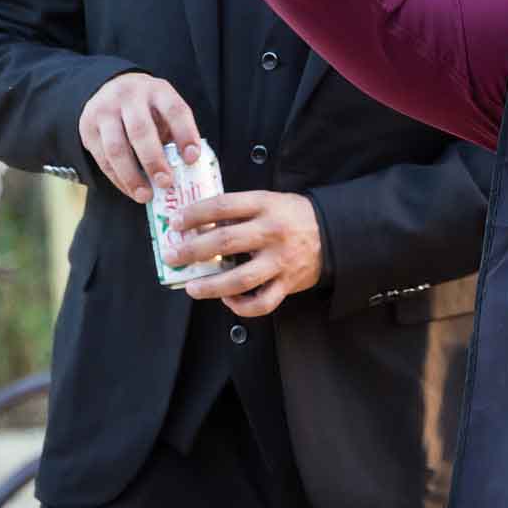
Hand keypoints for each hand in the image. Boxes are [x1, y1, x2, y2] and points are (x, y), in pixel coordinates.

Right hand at [79, 73, 202, 202]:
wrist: (110, 89)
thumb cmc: (149, 109)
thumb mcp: (165, 110)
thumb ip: (174, 134)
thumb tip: (187, 171)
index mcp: (158, 91)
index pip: (174, 111)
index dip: (185, 135)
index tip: (192, 159)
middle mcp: (129, 97)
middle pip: (140, 130)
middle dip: (154, 160)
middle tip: (166, 183)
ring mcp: (105, 111)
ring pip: (116, 147)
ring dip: (131, 176)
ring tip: (145, 196)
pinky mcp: (88, 128)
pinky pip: (103, 158)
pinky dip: (118, 178)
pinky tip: (131, 190)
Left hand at [169, 191, 323, 316]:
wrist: (334, 233)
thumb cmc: (293, 216)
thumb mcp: (269, 201)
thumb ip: (239, 211)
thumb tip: (199, 225)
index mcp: (265, 205)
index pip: (222, 205)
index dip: (194, 214)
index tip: (175, 222)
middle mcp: (272, 232)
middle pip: (225, 241)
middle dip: (191, 250)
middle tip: (172, 257)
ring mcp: (281, 260)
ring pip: (240, 279)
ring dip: (210, 286)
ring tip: (191, 288)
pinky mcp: (288, 283)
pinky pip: (261, 303)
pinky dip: (241, 306)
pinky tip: (227, 300)